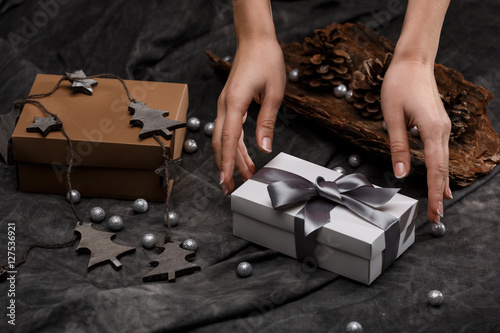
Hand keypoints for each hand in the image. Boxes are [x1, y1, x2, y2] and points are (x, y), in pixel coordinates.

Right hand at [212, 38, 285, 193]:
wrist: (256, 40)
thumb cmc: (266, 60)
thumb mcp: (274, 92)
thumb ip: (267, 122)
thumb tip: (264, 147)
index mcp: (234, 102)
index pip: (227, 138)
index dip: (226, 162)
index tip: (225, 180)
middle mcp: (225, 105)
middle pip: (220, 143)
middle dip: (225, 166)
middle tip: (231, 188)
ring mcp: (226, 105)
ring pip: (224, 138)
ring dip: (232, 158)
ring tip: (243, 176)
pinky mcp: (230, 104)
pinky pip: (230, 130)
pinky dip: (236, 146)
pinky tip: (244, 157)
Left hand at [381, 58, 451, 222]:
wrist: (413, 62)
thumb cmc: (399, 84)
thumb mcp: (392, 117)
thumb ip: (398, 146)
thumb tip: (400, 173)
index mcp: (431, 129)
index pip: (434, 168)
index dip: (432, 191)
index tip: (434, 210)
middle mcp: (442, 130)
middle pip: (442, 168)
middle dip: (437, 193)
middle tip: (436, 216)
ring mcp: (442, 127)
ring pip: (443, 162)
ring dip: (440, 183)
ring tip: (438, 204)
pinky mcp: (438, 124)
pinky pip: (441, 152)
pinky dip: (440, 169)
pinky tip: (439, 180)